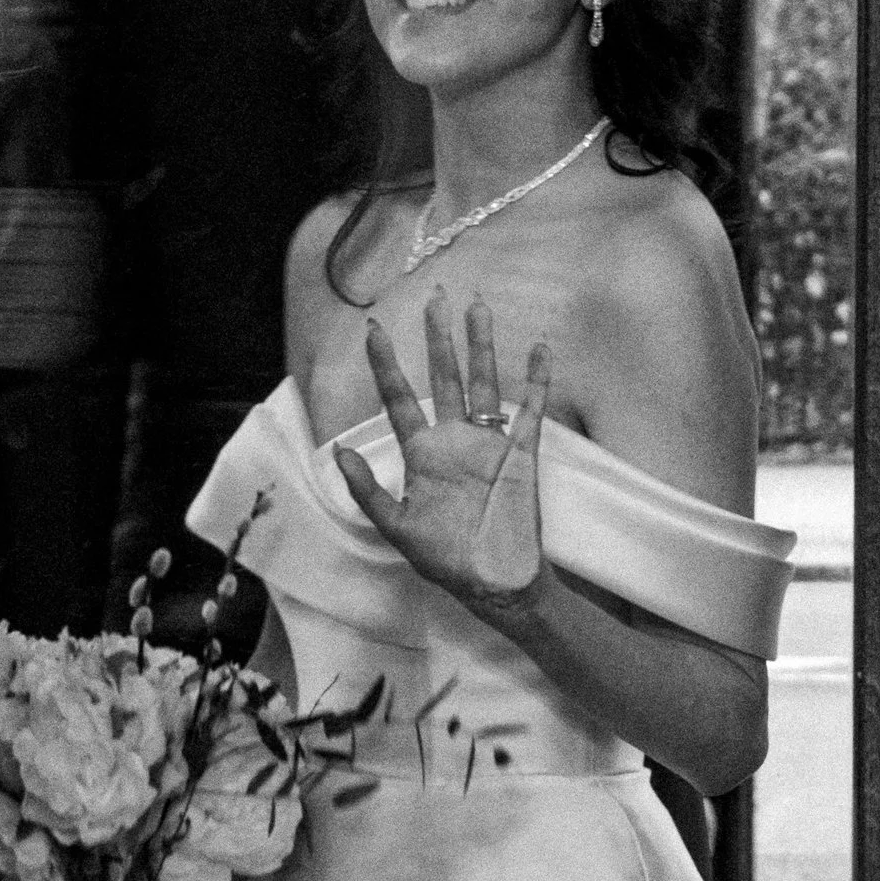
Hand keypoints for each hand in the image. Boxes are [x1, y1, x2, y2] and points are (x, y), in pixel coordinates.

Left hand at [333, 298, 553, 618]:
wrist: (494, 582)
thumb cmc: (445, 559)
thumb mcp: (398, 528)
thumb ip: (368, 492)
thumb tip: (339, 452)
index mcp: (422, 454)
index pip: (400, 399)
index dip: (387, 364)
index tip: (374, 329)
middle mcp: (454, 440)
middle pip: (444, 378)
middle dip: (438, 340)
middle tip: (435, 298)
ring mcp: (489, 444)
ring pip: (484, 384)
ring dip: (481, 347)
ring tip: (477, 308)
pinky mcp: (521, 454)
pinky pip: (531, 410)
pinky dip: (536, 381)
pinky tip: (539, 349)